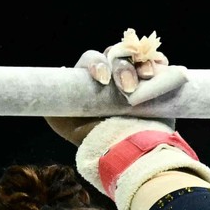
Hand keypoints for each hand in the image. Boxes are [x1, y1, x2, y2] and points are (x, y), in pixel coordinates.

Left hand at [46, 28, 188, 144]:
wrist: (128, 154)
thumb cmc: (96, 139)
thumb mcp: (64, 123)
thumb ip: (52, 104)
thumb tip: (54, 81)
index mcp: (94, 82)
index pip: (93, 60)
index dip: (97, 64)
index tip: (101, 79)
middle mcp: (114, 78)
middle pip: (115, 55)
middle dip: (121, 68)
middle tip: (127, 88)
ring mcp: (136, 79)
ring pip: (135, 56)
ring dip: (139, 64)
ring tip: (146, 79)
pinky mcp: (157, 82)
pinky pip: (157, 61)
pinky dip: (157, 61)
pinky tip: (156, 70)